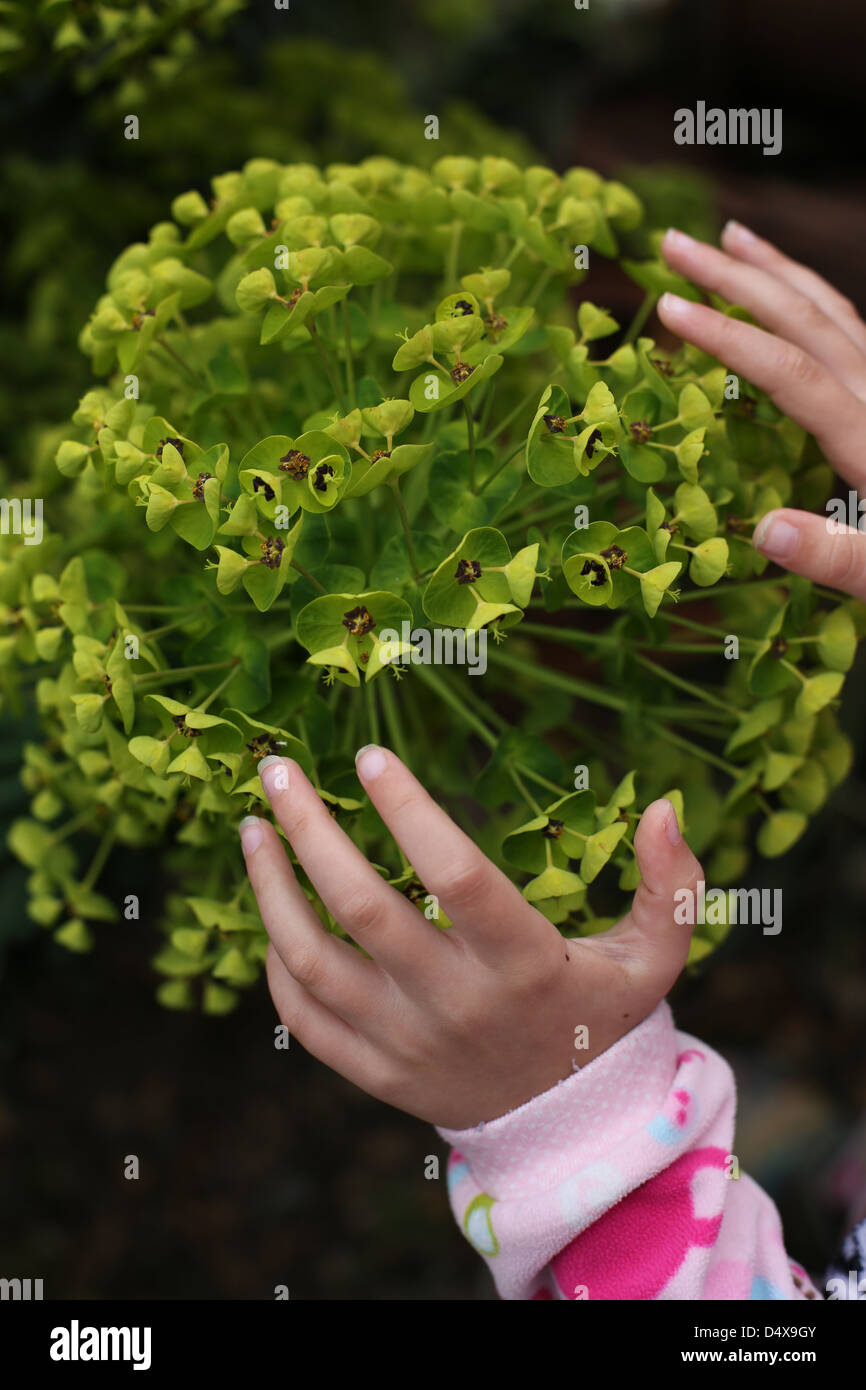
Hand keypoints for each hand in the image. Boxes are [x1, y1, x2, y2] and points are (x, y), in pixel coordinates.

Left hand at [239, 747, 701, 1129]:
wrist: (565, 1127)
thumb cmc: (601, 1015)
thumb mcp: (656, 957)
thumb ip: (672, 885)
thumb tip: (666, 807)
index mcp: (525, 966)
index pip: (457, 875)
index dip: (410, 810)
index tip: (368, 755)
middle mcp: (458, 1004)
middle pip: (364, 908)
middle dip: (311, 830)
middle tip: (280, 770)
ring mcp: (407, 1043)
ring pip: (314, 960)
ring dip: (272, 888)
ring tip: (254, 827)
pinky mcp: (374, 1072)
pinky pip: (304, 1016)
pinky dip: (277, 960)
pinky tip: (271, 902)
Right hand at [659, 222, 865, 598]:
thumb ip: (836, 554)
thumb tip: (766, 531)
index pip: (790, 372)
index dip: (727, 336)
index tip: (669, 307)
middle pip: (807, 321)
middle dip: (737, 277)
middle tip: (675, 244)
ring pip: (834, 313)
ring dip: (778, 272)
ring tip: (730, 239)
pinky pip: (852, 333)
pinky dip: (812, 302)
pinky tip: (792, 299)